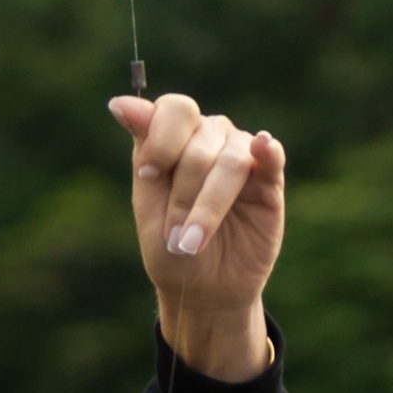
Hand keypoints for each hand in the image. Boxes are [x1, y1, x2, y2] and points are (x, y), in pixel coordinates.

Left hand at [108, 90, 285, 381]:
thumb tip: (119, 101)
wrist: (203, 291)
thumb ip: (144, 150)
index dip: (162, 139)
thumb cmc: (172, 249)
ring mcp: (243, 156)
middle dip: (182, 194)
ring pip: (230, 160)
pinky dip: (268, 151)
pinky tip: (264, 148)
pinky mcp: (270, 182)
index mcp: (176, 138)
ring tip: (192, 243)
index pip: (174, 110)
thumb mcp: (148, 203)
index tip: (148, 174)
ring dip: (208, 206)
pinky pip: (273, 156)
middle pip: (199, 144)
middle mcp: (211, 138)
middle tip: (174, 237)